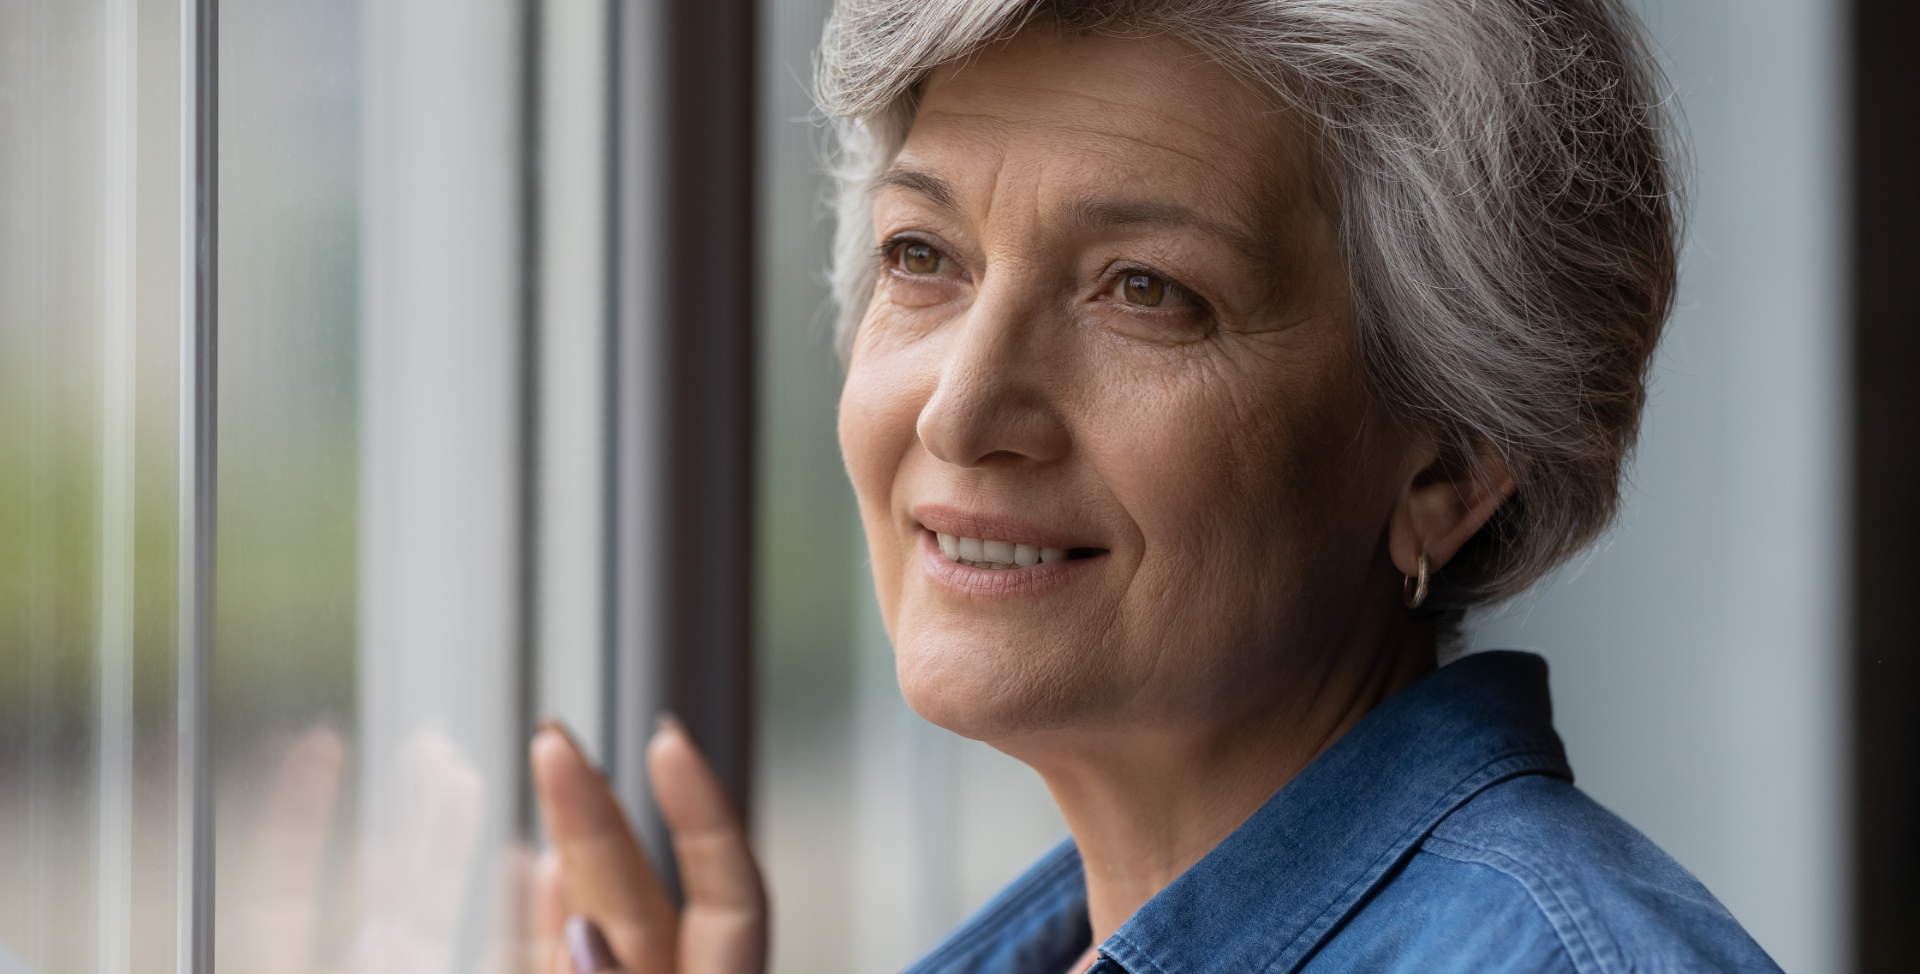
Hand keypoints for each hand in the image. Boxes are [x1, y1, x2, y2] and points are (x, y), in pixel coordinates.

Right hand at [528, 717, 767, 973]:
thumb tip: (583, 936)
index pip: (733, 897)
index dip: (705, 817)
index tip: (670, 745)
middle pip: (645, 896)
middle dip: (601, 812)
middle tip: (560, 741)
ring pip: (598, 924)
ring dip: (572, 844)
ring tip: (553, 768)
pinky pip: (546, 966)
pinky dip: (544, 918)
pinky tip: (542, 869)